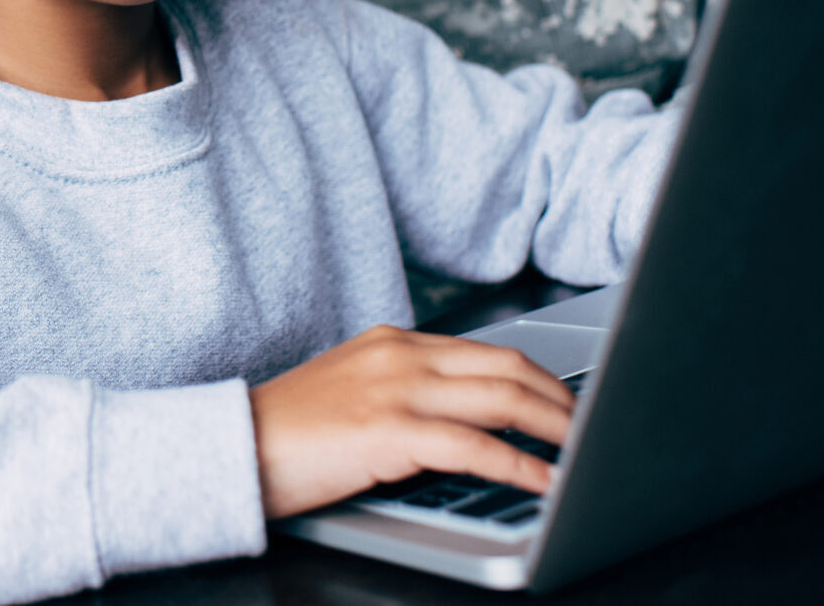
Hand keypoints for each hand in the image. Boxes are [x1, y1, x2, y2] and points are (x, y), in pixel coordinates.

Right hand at [248, 324, 573, 518]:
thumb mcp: (354, 391)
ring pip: (501, 399)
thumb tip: (462, 418)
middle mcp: (401, 355)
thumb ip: (405, 390)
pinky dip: (519, 465)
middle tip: (589, 425)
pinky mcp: (389, 432)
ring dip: (553, 427)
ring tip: (583, 451)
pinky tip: (543, 481)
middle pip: (506, 367)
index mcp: (394, 341)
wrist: (234, 444)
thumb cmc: (290, 430)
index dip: (536, 377)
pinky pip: (474, 447)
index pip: (486, 351)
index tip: (565, 400)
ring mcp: (396, 390)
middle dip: (559, 397)